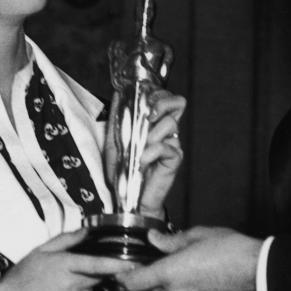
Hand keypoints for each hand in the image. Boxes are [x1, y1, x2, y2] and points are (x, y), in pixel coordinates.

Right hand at [0, 230, 133, 290]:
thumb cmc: (21, 277)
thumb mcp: (40, 251)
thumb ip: (66, 240)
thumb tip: (87, 229)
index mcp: (63, 265)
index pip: (96, 264)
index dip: (116, 265)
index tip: (133, 265)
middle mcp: (69, 286)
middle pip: (95, 278)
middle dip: (90, 274)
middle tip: (70, 273)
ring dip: (80, 289)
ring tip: (57, 288)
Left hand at [103, 88, 185, 218]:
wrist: (128, 197)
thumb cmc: (123, 171)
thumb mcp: (113, 140)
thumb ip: (118, 117)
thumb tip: (119, 93)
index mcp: (153, 122)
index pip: (166, 97)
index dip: (158, 93)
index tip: (143, 99)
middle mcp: (165, 130)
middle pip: (178, 103)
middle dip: (161, 103)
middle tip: (148, 115)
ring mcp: (171, 144)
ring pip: (170, 123)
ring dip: (151, 133)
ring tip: (140, 148)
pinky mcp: (174, 159)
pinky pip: (166, 146)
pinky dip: (151, 152)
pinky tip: (142, 162)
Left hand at [116, 226, 260, 290]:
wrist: (258, 274)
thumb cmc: (231, 251)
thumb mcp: (198, 236)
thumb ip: (171, 241)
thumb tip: (153, 239)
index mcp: (168, 274)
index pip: (131, 282)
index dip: (120, 276)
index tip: (119, 268)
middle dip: (135, 283)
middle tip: (135, 268)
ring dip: (153, 290)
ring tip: (159, 274)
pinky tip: (180, 284)